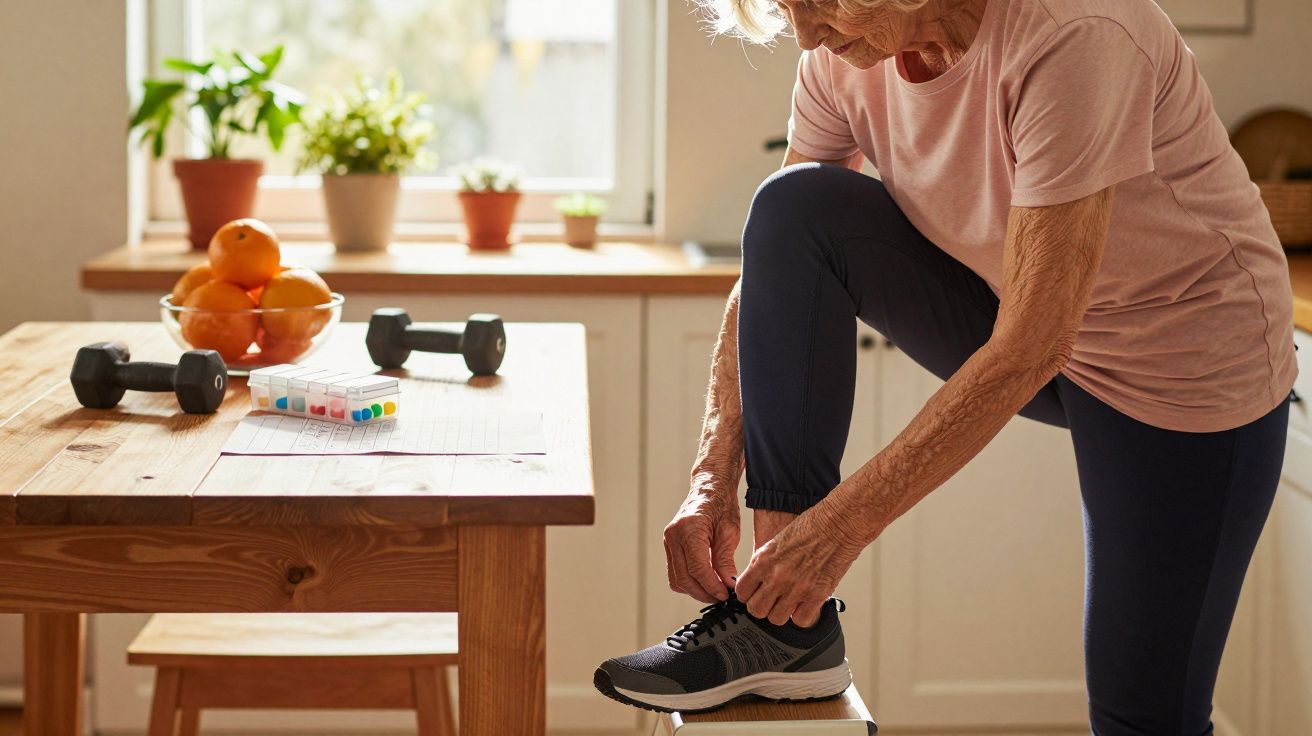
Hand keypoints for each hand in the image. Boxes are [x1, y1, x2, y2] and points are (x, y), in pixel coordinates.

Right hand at [663, 486, 740, 602]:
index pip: (697, 569)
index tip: (726, 596)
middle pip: (684, 578)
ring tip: (715, 591)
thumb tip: (728, 585)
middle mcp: (673, 535)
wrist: (709, 487)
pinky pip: (675, 572)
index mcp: (689, 529)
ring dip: (695, 590)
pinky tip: (705, 582)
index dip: (712, 587)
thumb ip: (726, 560)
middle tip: (722, 598)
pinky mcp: (669, 545)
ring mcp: (668, 541)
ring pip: (677, 579)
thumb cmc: (722, 504)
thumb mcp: (730, 532)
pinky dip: (688, 582)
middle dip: (704, 593)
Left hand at [735, 503, 865, 626]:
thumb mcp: (777, 541)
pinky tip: (804, 604)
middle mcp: (777, 576)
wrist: (839, 524)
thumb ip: (765, 563)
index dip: (748, 595)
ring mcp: (797, 587)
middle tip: (771, 600)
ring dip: (782, 612)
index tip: (754, 593)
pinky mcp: (817, 595)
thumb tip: (758, 581)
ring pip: (776, 619)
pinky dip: (802, 615)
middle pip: (756, 610)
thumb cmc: (812, 526)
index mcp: (763, 560)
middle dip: (762, 606)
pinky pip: (801, 620)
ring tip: (789, 602)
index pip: (742, 592)